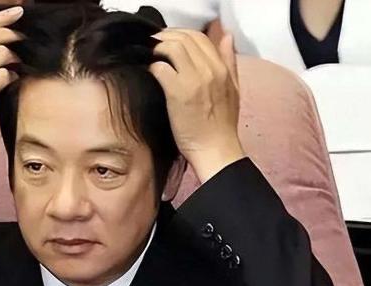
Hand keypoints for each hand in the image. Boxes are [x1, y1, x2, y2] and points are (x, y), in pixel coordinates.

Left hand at [149, 29, 245, 182]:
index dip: (180, 34)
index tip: (168, 41)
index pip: (200, 37)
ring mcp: (194, 81)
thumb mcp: (234, 89)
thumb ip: (230, 62)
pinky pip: (161, 69)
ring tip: (150, 57)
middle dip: (165, 38)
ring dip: (157, 50)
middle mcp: (210, 70)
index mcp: (222, 69)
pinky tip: (150, 74)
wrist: (216, 151)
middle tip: (153, 46)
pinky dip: (152, 68)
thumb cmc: (222, 126)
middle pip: (184, 39)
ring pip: (172, 49)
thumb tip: (226, 37)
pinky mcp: (178, 93)